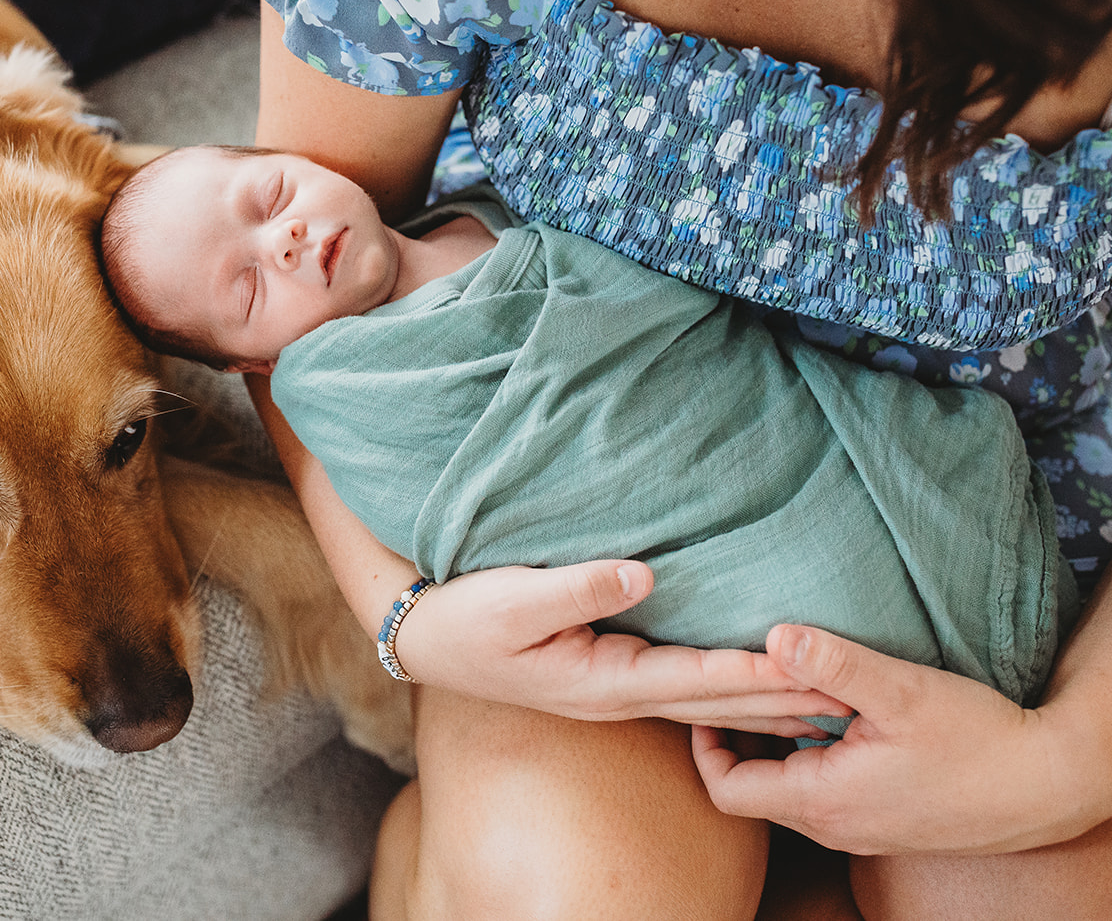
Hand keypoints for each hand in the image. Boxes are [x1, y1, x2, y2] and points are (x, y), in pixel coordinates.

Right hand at [398, 560, 852, 736]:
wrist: (427, 638)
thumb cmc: (466, 617)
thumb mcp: (511, 600)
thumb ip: (577, 586)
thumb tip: (645, 573)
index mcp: (600, 680)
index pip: (693, 680)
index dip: (752, 673)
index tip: (808, 665)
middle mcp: (617, 694)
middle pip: (715, 705)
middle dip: (782, 700)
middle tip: (851, 695)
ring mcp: (616, 690)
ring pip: (708, 704)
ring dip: (768, 705)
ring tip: (829, 701)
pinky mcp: (612, 674)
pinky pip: (689, 689)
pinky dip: (734, 691)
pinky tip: (762, 688)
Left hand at [692, 624, 1108, 854]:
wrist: (1053, 786)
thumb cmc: (980, 740)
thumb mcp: (903, 691)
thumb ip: (835, 663)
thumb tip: (774, 634)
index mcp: (822, 800)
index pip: (727, 788)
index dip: (703, 744)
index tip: (704, 699)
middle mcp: (835, 826)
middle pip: (753, 791)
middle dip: (737, 739)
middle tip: (733, 688)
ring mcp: (862, 830)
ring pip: (790, 792)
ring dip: (777, 747)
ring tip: (778, 694)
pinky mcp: (888, 823)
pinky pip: (827, 794)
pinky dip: (812, 758)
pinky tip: (832, 717)